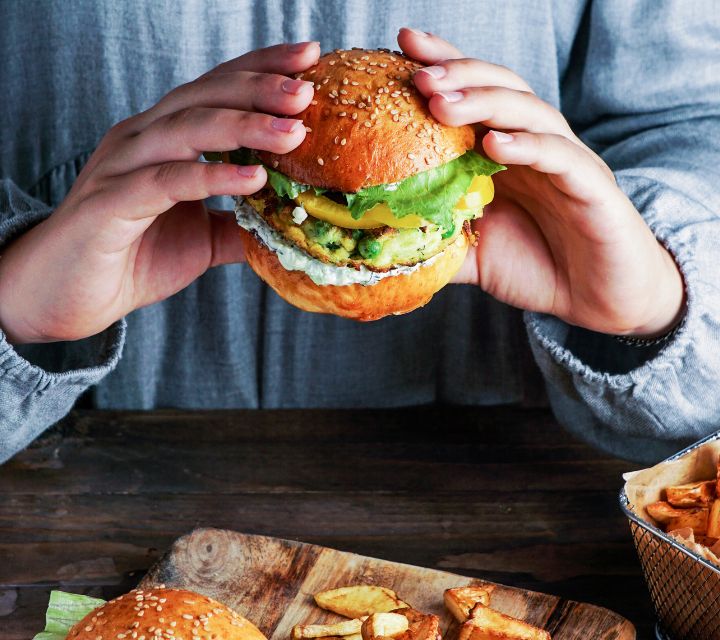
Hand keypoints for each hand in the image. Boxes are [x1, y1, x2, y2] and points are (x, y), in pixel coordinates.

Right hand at [0, 42, 319, 343]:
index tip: (310, 59)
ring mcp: (123, 167)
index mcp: (164, 138)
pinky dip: (211, 177)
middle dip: (259, 89)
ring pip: (186, 130)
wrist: (69, 296)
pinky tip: (253, 179)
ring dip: (243, 126)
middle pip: (204, 97)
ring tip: (292, 132)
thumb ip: (242, 225)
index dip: (261, 70)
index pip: (216, 90)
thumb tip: (292, 225)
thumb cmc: (133, 257)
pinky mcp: (111, 204)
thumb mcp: (203, 238)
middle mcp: (142, 140)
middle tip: (308, 91)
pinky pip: (166, 182)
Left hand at [399, 28, 684, 336]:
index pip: (474, 95)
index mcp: (505, 154)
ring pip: (529, 113)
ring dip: (485, 101)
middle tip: (418, 75)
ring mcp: (566, 162)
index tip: (401, 44)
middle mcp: (535, 146)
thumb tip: (382, 243)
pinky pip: (561, 157)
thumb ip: (435, 242)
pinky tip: (495, 143)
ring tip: (443, 102)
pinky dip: (528, 145)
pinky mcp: (593, 187)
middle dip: (458, 75)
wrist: (599, 303)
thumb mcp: (473, 255)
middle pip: (499, 89)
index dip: (443, 64)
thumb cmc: (537, 269)